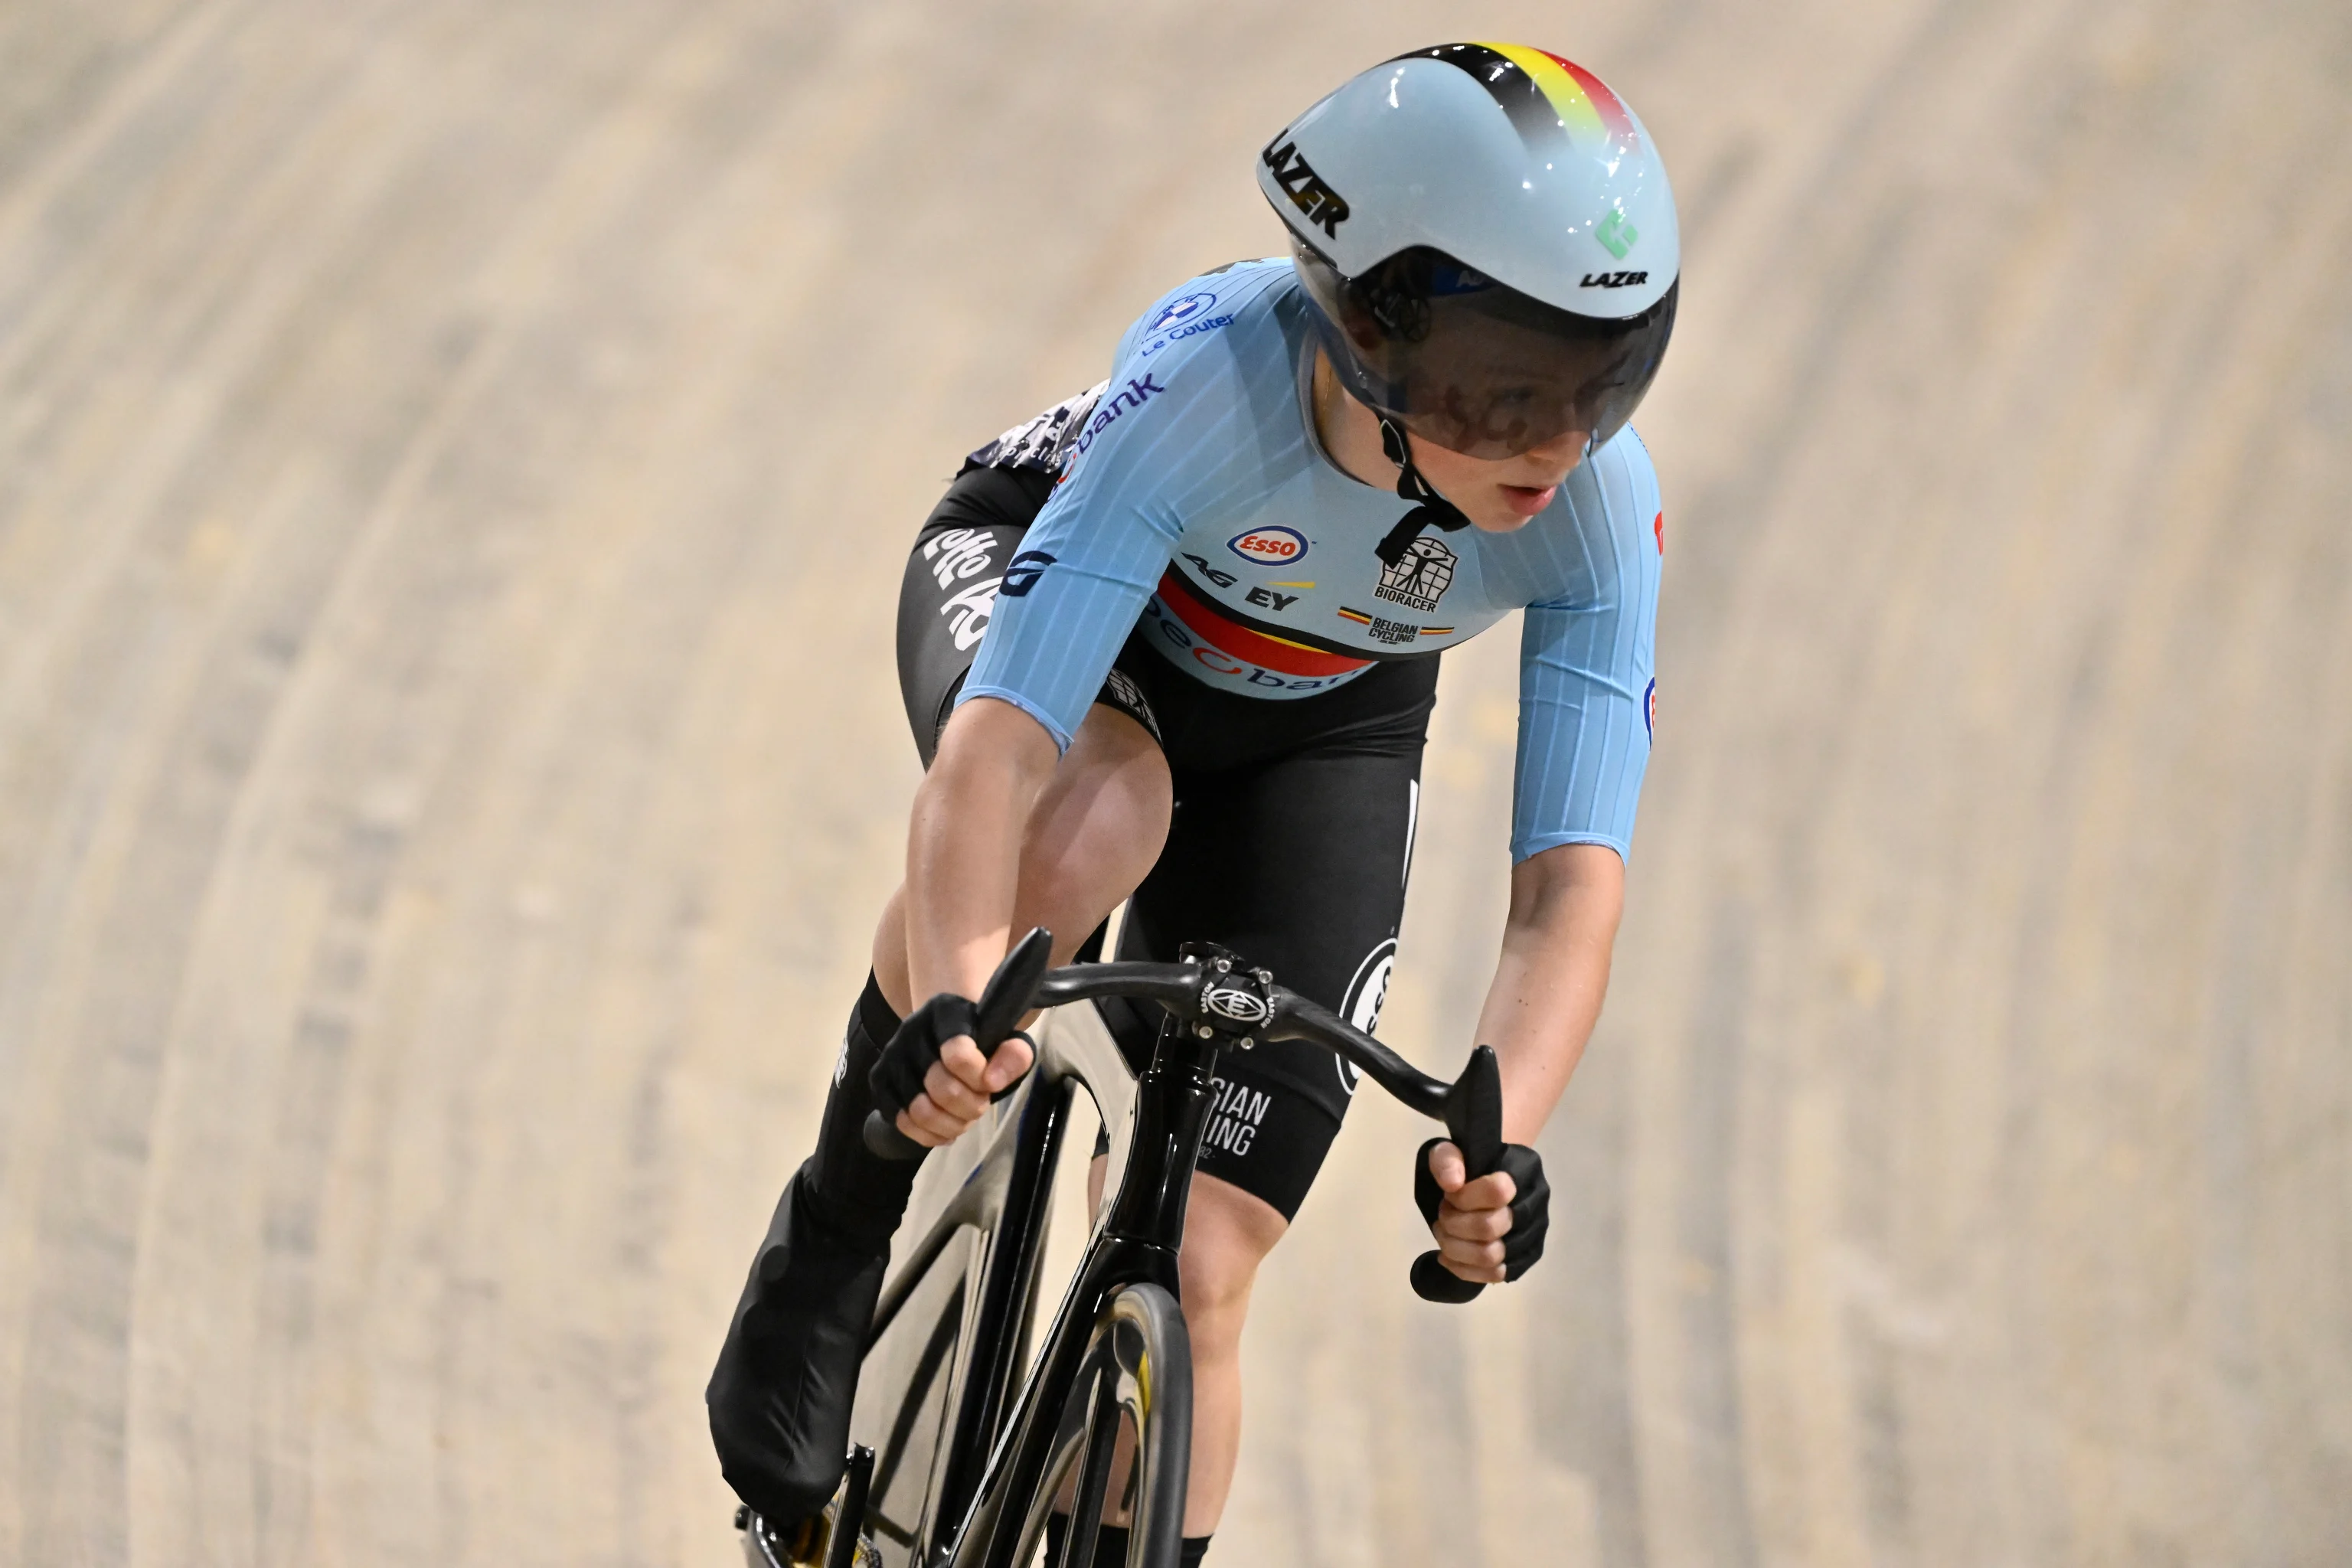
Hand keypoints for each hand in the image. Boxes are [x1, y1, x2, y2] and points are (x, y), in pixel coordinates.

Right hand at [868, 991, 1035, 1150]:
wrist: (945, 1033)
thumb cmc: (981, 1040)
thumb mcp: (1008, 1040)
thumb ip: (1014, 1056)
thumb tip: (992, 1081)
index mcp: (947, 1011)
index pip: (958, 1054)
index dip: (979, 1078)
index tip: (991, 1083)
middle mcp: (911, 1029)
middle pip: (942, 1089)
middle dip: (971, 1107)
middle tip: (981, 1103)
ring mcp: (891, 1055)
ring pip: (921, 1112)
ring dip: (952, 1124)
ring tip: (964, 1116)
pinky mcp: (879, 1079)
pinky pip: (902, 1122)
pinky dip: (929, 1134)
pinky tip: (945, 1127)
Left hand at [1416, 1138, 1550, 1283]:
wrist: (1487, 1181)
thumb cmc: (1469, 1166)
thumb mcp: (1449, 1150)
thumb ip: (1447, 1160)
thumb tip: (1452, 1183)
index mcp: (1523, 1169)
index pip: (1497, 1191)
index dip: (1463, 1198)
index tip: (1449, 1193)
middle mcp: (1536, 1203)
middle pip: (1489, 1228)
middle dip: (1453, 1224)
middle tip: (1444, 1214)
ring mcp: (1534, 1234)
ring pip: (1490, 1257)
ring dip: (1455, 1248)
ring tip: (1445, 1233)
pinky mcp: (1526, 1259)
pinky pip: (1494, 1275)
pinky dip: (1464, 1269)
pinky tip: (1450, 1256)